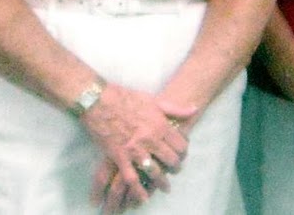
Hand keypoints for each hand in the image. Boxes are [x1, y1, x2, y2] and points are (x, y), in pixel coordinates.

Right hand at [82, 86, 192, 209]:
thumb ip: (175, 108)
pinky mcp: (120, 156)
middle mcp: (150, 139)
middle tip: (174, 170)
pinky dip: (139, 190)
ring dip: (161, 182)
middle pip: (171, 160)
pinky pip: (132, 178)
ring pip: (155, 172)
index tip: (181, 155)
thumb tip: (195, 109)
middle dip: (175, 168)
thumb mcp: (154, 100)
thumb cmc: (126, 97)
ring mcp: (135, 149)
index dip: (183, 152)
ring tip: (165, 187)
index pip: (181, 145)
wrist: (99, 100)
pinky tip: (144, 197)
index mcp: (160, 125)